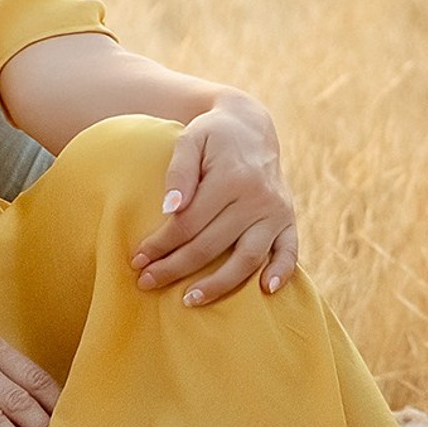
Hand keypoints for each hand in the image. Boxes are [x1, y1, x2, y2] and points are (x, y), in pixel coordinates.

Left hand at [131, 94, 297, 304]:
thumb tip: (169, 209)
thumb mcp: (190, 140)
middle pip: (211, 245)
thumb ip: (179, 172)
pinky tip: (265, 292)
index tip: (137, 259)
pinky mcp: (289, 219)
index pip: (189, 223)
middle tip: (146, 282)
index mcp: (231, 178)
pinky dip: (281, 272)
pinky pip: (289, 251)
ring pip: (247, 258)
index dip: (160, 244)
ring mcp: (276, 212)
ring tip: (189, 300)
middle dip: (175, 267)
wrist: (251, 126)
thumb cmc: (212, 135)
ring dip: (219, 284)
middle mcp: (257, 198)